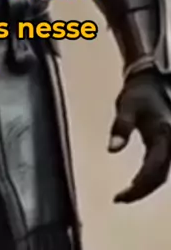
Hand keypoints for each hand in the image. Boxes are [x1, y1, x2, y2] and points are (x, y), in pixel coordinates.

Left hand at [108, 68, 170, 202]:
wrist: (149, 80)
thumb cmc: (137, 93)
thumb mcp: (126, 106)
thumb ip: (121, 127)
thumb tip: (112, 150)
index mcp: (164, 134)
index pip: (154, 170)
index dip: (139, 187)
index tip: (120, 196)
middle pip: (160, 176)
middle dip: (142, 190)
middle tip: (120, 197)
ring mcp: (170, 143)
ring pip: (163, 174)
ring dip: (147, 186)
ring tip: (126, 192)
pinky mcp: (166, 144)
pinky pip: (162, 167)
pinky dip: (150, 177)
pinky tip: (137, 181)